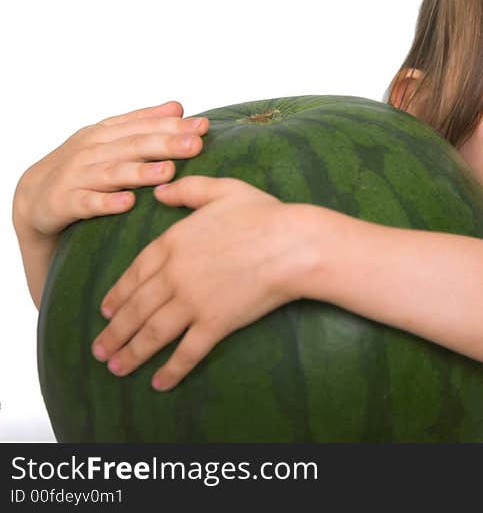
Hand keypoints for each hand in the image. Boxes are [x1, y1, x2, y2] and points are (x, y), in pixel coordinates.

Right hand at [13, 101, 207, 238]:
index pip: (143, 126)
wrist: (36, 195)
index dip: (173, 126)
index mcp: (106, 133)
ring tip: (168, 172)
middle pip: (133, 146)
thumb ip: (143, 123)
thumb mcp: (111, 140)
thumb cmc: (84, 166)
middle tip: (195, 145)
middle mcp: (92, 151)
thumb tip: (179, 106)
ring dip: (140, 172)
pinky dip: (106, 203)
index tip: (203, 126)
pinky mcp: (65, 203)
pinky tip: (128, 203)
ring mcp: (77, 176)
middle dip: (165, 144)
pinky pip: (87, 204)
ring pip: (112, 173)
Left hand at [91, 176, 301, 391]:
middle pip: (136, 309)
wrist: (292, 245)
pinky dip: (171, 370)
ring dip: (131, 354)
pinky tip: (160, 383)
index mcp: (172, 243)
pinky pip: (187, 352)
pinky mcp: (215, 324)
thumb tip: (160, 191)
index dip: (117, 295)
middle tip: (100, 350)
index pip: (134, 274)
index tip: (105, 312)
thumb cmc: (264, 215)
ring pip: (152, 333)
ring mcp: (192, 302)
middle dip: (114, 333)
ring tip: (116, 368)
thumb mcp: (223, 190)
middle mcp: (174, 276)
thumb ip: (188, 190)